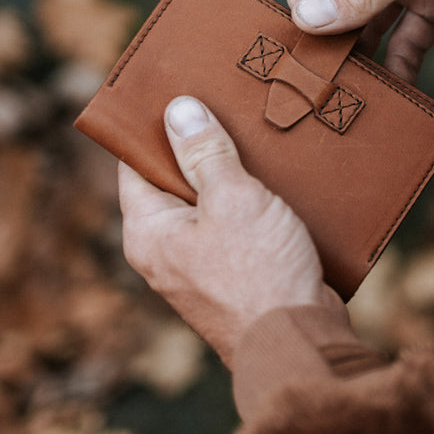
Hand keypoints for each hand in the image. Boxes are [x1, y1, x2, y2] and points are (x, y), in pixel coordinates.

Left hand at [117, 96, 345, 365]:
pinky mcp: (236, 275)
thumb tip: (178, 110)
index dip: (153, 128)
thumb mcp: (232, 200)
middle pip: (176, 182)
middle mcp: (167, 251)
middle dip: (202, 146)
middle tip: (224, 104)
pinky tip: (280, 178)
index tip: (175, 92)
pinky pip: (238, 226)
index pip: (135, 165)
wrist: (298, 341)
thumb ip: (206, 154)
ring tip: (257, 134)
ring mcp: (201, 265)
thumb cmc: (258, 275)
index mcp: (149, 232)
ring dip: (234, 174)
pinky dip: (254, 202)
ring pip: (212, 203)